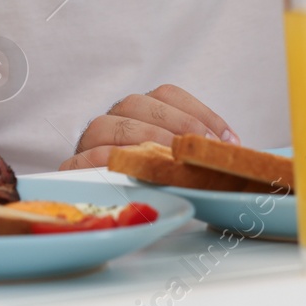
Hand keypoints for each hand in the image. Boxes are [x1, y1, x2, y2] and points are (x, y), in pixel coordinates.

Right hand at [57, 84, 238, 169]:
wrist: (99, 212)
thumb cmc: (148, 186)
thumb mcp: (176, 165)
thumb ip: (195, 152)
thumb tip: (232, 150)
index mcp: (138, 111)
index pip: (166, 93)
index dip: (198, 111)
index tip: (226, 138)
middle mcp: (111, 119)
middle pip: (135, 103)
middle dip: (175, 124)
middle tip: (200, 148)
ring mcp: (88, 142)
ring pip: (108, 125)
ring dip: (144, 139)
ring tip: (170, 160)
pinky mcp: (72, 167)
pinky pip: (86, 158)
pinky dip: (111, 162)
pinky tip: (136, 172)